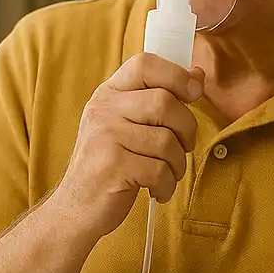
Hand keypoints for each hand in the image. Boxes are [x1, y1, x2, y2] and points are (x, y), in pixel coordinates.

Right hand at [46, 52, 203, 242]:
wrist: (76, 208)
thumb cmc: (110, 165)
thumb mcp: (126, 125)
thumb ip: (158, 99)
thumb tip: (198, 76)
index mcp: (108, 94)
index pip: (146, 64)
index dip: (177, 75)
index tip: (193, 93)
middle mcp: (103, 109)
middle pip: (165, 102)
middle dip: (186, 129)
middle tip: (182, 147)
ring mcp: (105, 136)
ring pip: (167, 140)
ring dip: (177, 164)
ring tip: (166, 174)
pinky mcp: (113, 166)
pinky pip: (160, 170)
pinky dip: (166, 184)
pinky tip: (156, 189)